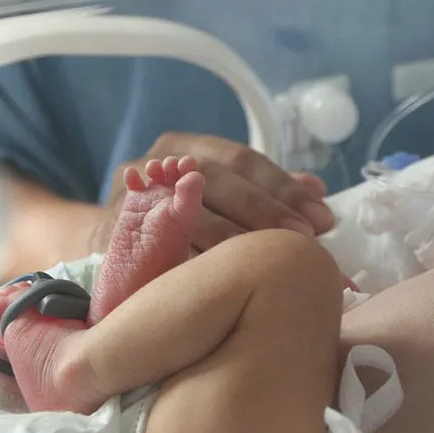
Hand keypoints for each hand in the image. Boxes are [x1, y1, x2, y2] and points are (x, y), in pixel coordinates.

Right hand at [91, 133, 335, 254]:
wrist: (111, 245)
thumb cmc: (181, 221)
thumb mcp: (224, 196)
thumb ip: (268, 192)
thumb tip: (317, 191)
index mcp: (189, 147)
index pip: (241, 160)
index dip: (283, 187)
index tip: (322, 219)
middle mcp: (157, 164)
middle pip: (214, 180)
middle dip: (263, 211)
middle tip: (302, 240)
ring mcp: (129, 200)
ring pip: (184, 215)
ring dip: (232, 242)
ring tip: (268, 263)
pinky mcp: (111, 239)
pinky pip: (154, 251)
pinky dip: (190, 269)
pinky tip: (221, 285)